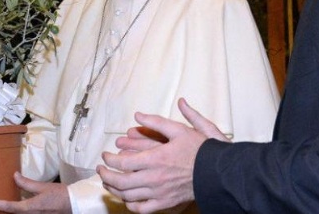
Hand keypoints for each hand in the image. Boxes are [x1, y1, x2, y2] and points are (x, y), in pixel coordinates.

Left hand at [0, 172, 70, 213]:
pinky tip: (17, 203)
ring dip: (9, 208)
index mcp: (30, 208)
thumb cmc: (62, 195)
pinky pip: (25, 213)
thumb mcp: (44, 187)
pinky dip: (18, 209)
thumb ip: (27, 183)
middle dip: (0, 207)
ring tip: (0, 201)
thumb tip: (14, 176)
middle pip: (11, 213)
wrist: (76, 204)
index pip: (8, 207)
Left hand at [97, 99, 227, 212]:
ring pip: (128, 196)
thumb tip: (138, 115)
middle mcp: (154, 178)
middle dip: (105, 175)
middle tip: (100, 170)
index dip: (108, 160)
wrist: (218, 173)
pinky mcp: (166, 203)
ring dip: (114, 189)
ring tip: (108, 183)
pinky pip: (142, 209)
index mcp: (155, 159)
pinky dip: (130, 205)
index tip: (105, 156)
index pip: (121, 162)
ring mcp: (159, 193)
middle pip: (120, 181)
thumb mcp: (179, 130)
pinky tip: (127, 198)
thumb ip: (156, 122)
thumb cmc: (200, 150)